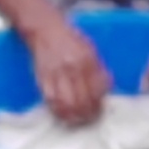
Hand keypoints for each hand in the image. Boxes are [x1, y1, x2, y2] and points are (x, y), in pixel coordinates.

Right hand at [29, 12, 108, 126]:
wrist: (45, 30)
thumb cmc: (70, 39)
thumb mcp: (90, 49)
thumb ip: (98, 68)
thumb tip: (105, 88)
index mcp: (87, 60)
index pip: (97, 89)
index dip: (100, 103)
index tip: (101, 109)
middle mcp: (72, 68)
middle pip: (83, 100)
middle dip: (88, 113)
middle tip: (91, 117)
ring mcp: (56, 74)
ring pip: (67, 104)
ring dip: (74, 116)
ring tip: (78, 119)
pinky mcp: (43, 79)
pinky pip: (51, 101)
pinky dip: (58, 111)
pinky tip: (64, 115)